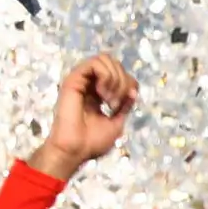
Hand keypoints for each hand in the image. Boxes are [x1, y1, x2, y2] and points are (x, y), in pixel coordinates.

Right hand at [34, 53, 139, 177]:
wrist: (75, 150)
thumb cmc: (92, 141)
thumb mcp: (117, 122)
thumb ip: (125, 105)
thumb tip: (133, 90)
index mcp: (99, 93)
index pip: (121, 74)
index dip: (129, 85)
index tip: (123, 104)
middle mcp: (90, 83)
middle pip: (115, 64)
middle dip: (123, 81)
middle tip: (115, 104)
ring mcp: (82, 80)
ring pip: (106, 59)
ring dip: (115, 79)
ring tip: (109, 99)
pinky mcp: (74, 78)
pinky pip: (95, 63)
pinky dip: (106, 76)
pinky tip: (102, 94)